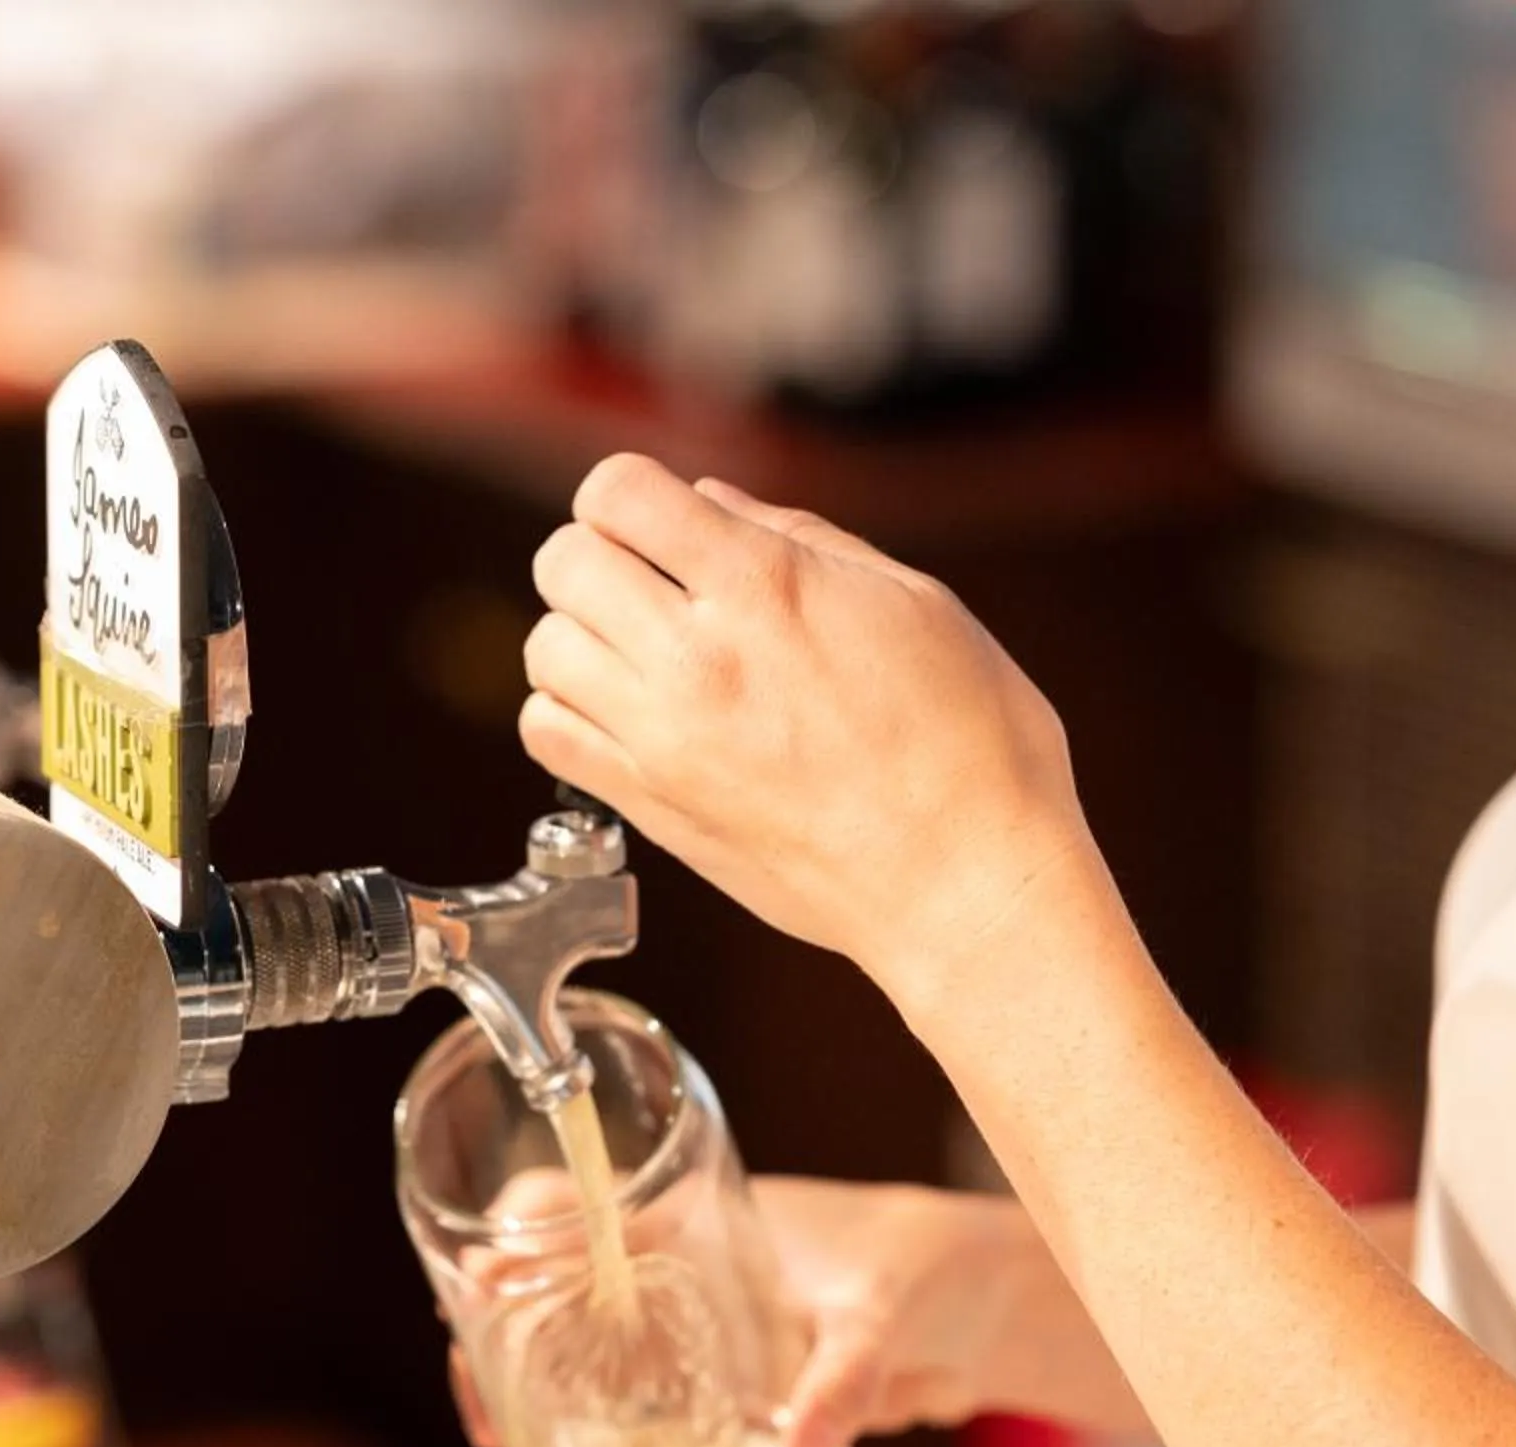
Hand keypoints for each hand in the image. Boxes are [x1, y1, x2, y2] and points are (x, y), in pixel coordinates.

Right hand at [451, 1174, 1022, 1446]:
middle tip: (493, 1444)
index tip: (475, 1309)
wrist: (978, 1309)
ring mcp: (678, 1335)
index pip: (564, 1210)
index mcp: (686, 1217)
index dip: (506, 1251)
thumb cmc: (924, 1269)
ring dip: (526, 1432)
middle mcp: (664, 1273)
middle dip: (493, 1370)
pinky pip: (620, 1421)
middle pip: (540, 1306)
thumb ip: (844, 1374)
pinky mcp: (705, 1392)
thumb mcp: (880, 1313)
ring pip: (567, 1371)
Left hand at [521, 455, 1107, 1023]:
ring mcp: (662, 738)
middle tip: (651, 584)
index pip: (617, 492)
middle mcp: (696, 657)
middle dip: (599, 555)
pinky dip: (569, 712)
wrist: (964, 884)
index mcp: (763, 587)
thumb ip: (798, 538)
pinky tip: (626, 714)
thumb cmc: (972, 745)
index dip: (630, 493)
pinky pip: (546, 733)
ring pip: (543, 648)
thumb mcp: (912, 602)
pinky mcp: (648, 806)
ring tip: (642, 653)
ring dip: (581, 635)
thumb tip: (710, 503)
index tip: (661, 522)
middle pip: (563, 561)